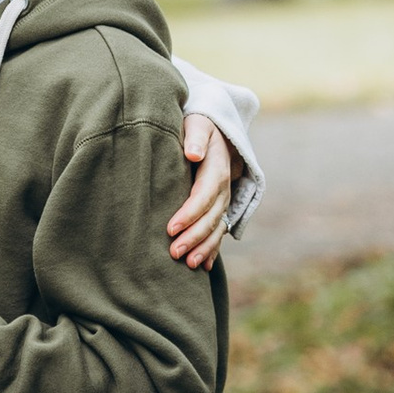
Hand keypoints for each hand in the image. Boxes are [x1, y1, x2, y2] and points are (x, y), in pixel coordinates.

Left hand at [168, 114, 235, 269]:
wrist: (216, 132)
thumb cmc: (199, 127)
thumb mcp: (198, 124)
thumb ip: (195, 137)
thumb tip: (193, 153)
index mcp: (216, 170)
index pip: (202, 196)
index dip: (189, 214)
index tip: (170, 228)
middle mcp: (223, 189)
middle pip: (210, 217)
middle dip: (194, 237)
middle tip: (174, 253)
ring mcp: (223, 201)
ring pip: (217, 228)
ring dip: (204, 248)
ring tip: (189, 265)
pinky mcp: (219, 208)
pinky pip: (218, 231)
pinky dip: (213, 249)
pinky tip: (203, 267)